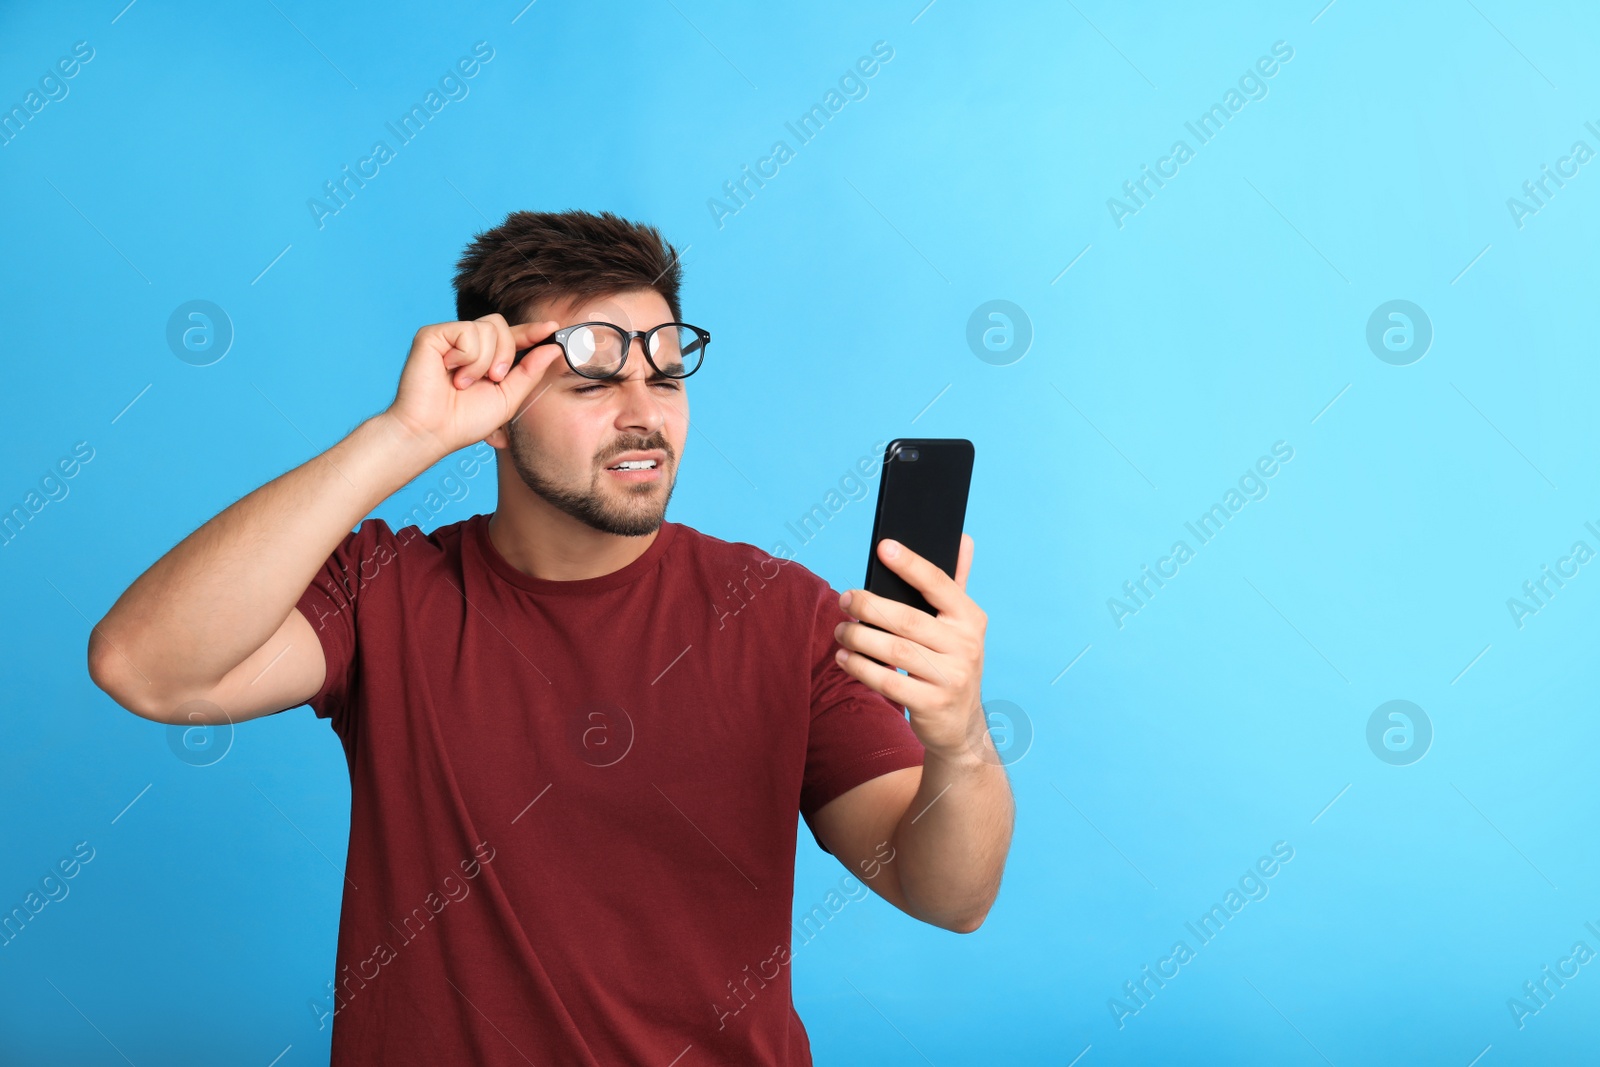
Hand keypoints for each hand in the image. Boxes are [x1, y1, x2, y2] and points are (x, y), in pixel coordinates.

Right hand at [385, 313, 564, 457]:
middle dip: (506, 354)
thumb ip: (530, 372)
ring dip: (482, 362)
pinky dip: (466, 356)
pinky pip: (467, 331)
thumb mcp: (508, 397)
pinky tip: (450, 372)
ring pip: (487, 328)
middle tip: (493, 379)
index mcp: (485, 358)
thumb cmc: (465, 420)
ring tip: (462, 382)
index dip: (532, 331)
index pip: (512, 336)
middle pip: (501, 325)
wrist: (433, 432)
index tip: (553, 327)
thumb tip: (553, 349)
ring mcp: (449, 338)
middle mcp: (466, 344)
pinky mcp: (432, 335)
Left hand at [832, 535, 990, 763]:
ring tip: (840, 631)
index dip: (911, 564)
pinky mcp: (932, 704)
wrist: (961, 726)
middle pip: (908, 620)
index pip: (939, 584)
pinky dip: (861, 668)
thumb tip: (962, 537)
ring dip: (859, 638)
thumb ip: (956, 584)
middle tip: (844, 599)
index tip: (884, 547)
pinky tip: (845, 658)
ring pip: (894, 651)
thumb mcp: (960, 626)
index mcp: (971, 619)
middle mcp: (966, 646)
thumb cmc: (950, 663)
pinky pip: (888, 682)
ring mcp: (951, 678)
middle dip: (869, 606)